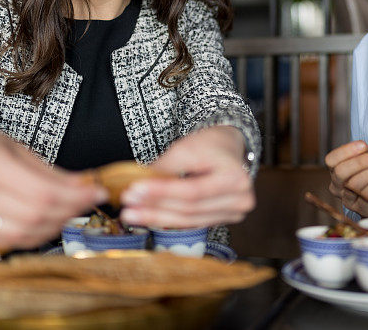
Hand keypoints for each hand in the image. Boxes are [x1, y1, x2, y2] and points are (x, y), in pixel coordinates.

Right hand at [0, 121, 105, 247]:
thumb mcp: (18, 148)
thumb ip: (52, 172)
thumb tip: (86, 186)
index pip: (44, 192)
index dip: (76, 197)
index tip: (97, 193)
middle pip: (35, 215)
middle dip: (69, 212)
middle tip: (87, 203)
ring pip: (21, 234)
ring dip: (53, 227)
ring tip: (68, 214)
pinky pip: (4, 241)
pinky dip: (31, 236)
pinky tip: (44, 224)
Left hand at [119, 126, 253, 227]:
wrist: (227, 148)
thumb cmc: (210, 145)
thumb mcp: (186, 148)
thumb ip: (164, 169)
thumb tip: (137, 187)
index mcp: (236, 178)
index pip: (193, 191)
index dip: (162, 193)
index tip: (135, 190)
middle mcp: (240, 200)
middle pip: (190, 209)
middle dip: (155, 208)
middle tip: (127, 204)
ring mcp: (234, 213)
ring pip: (189, 221)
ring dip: (157, 218)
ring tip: (132, 214)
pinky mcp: (223, 219)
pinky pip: (192, 223)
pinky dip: (168, 220)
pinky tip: (148, 216)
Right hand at [324, 140, 367, 217]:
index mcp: (336, 171)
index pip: (331, 159)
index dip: (345, 151)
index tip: (363, 144)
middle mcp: (337, 186)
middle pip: (341, 172)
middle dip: (361, 161)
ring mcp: (347, 199)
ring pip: (354, 183)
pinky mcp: (360, 209)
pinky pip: (367, 194)